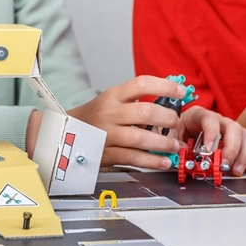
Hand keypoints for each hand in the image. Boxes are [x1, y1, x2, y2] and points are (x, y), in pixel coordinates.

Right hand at [68, 76, 191, 169]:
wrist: (65, 133)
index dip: (164, 86)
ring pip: (140, 138)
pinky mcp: (106, 154)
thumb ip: (136, 98)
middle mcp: (110, 112)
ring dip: (163, 143)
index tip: (181, 91)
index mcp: (113, 95)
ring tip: (175, 145)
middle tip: (176, 122)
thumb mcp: (112, 100)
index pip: (141, 84)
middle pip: (144, 112)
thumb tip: (169, 95)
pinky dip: (152, 161)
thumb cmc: (95, 115)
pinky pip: (133, 158)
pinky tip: (164, 162)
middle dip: (167, 118)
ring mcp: (108, 134)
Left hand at [171, 106, 245, 175]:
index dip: (211, 133)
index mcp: (198, 115)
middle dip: (232, 148)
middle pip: (232, 126)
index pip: (209, 118)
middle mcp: (216, 119)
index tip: (209, 150)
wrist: (178, 133)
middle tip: (225, 164)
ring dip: (243, 154)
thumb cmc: (175, 132)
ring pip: (244, 135)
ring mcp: (227, 129)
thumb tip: (182, 150)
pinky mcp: (235, 140)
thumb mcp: (169, 136)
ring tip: (236, 170)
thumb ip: (173, 142)